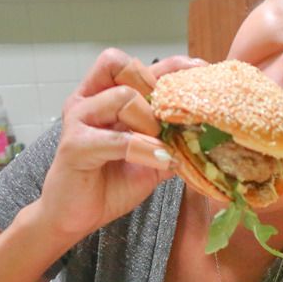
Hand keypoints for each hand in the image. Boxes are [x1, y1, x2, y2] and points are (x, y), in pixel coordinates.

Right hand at [33, 48, 205, 240]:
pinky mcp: (74, 145)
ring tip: (160, 146)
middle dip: (155, 89)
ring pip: (123, 97)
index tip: (202, 69)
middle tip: (169, 120)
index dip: (171, 65)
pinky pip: (118, 139)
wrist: (76, 216)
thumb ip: (173, 140)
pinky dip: (144, 149)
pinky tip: (159, 161)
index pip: (138, 65)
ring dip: (150, 122)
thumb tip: (207, 131)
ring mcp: (79, 119)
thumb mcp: (152, 158)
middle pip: (123, 66)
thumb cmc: (110, 184)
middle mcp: (89, 100)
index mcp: (105, 97)